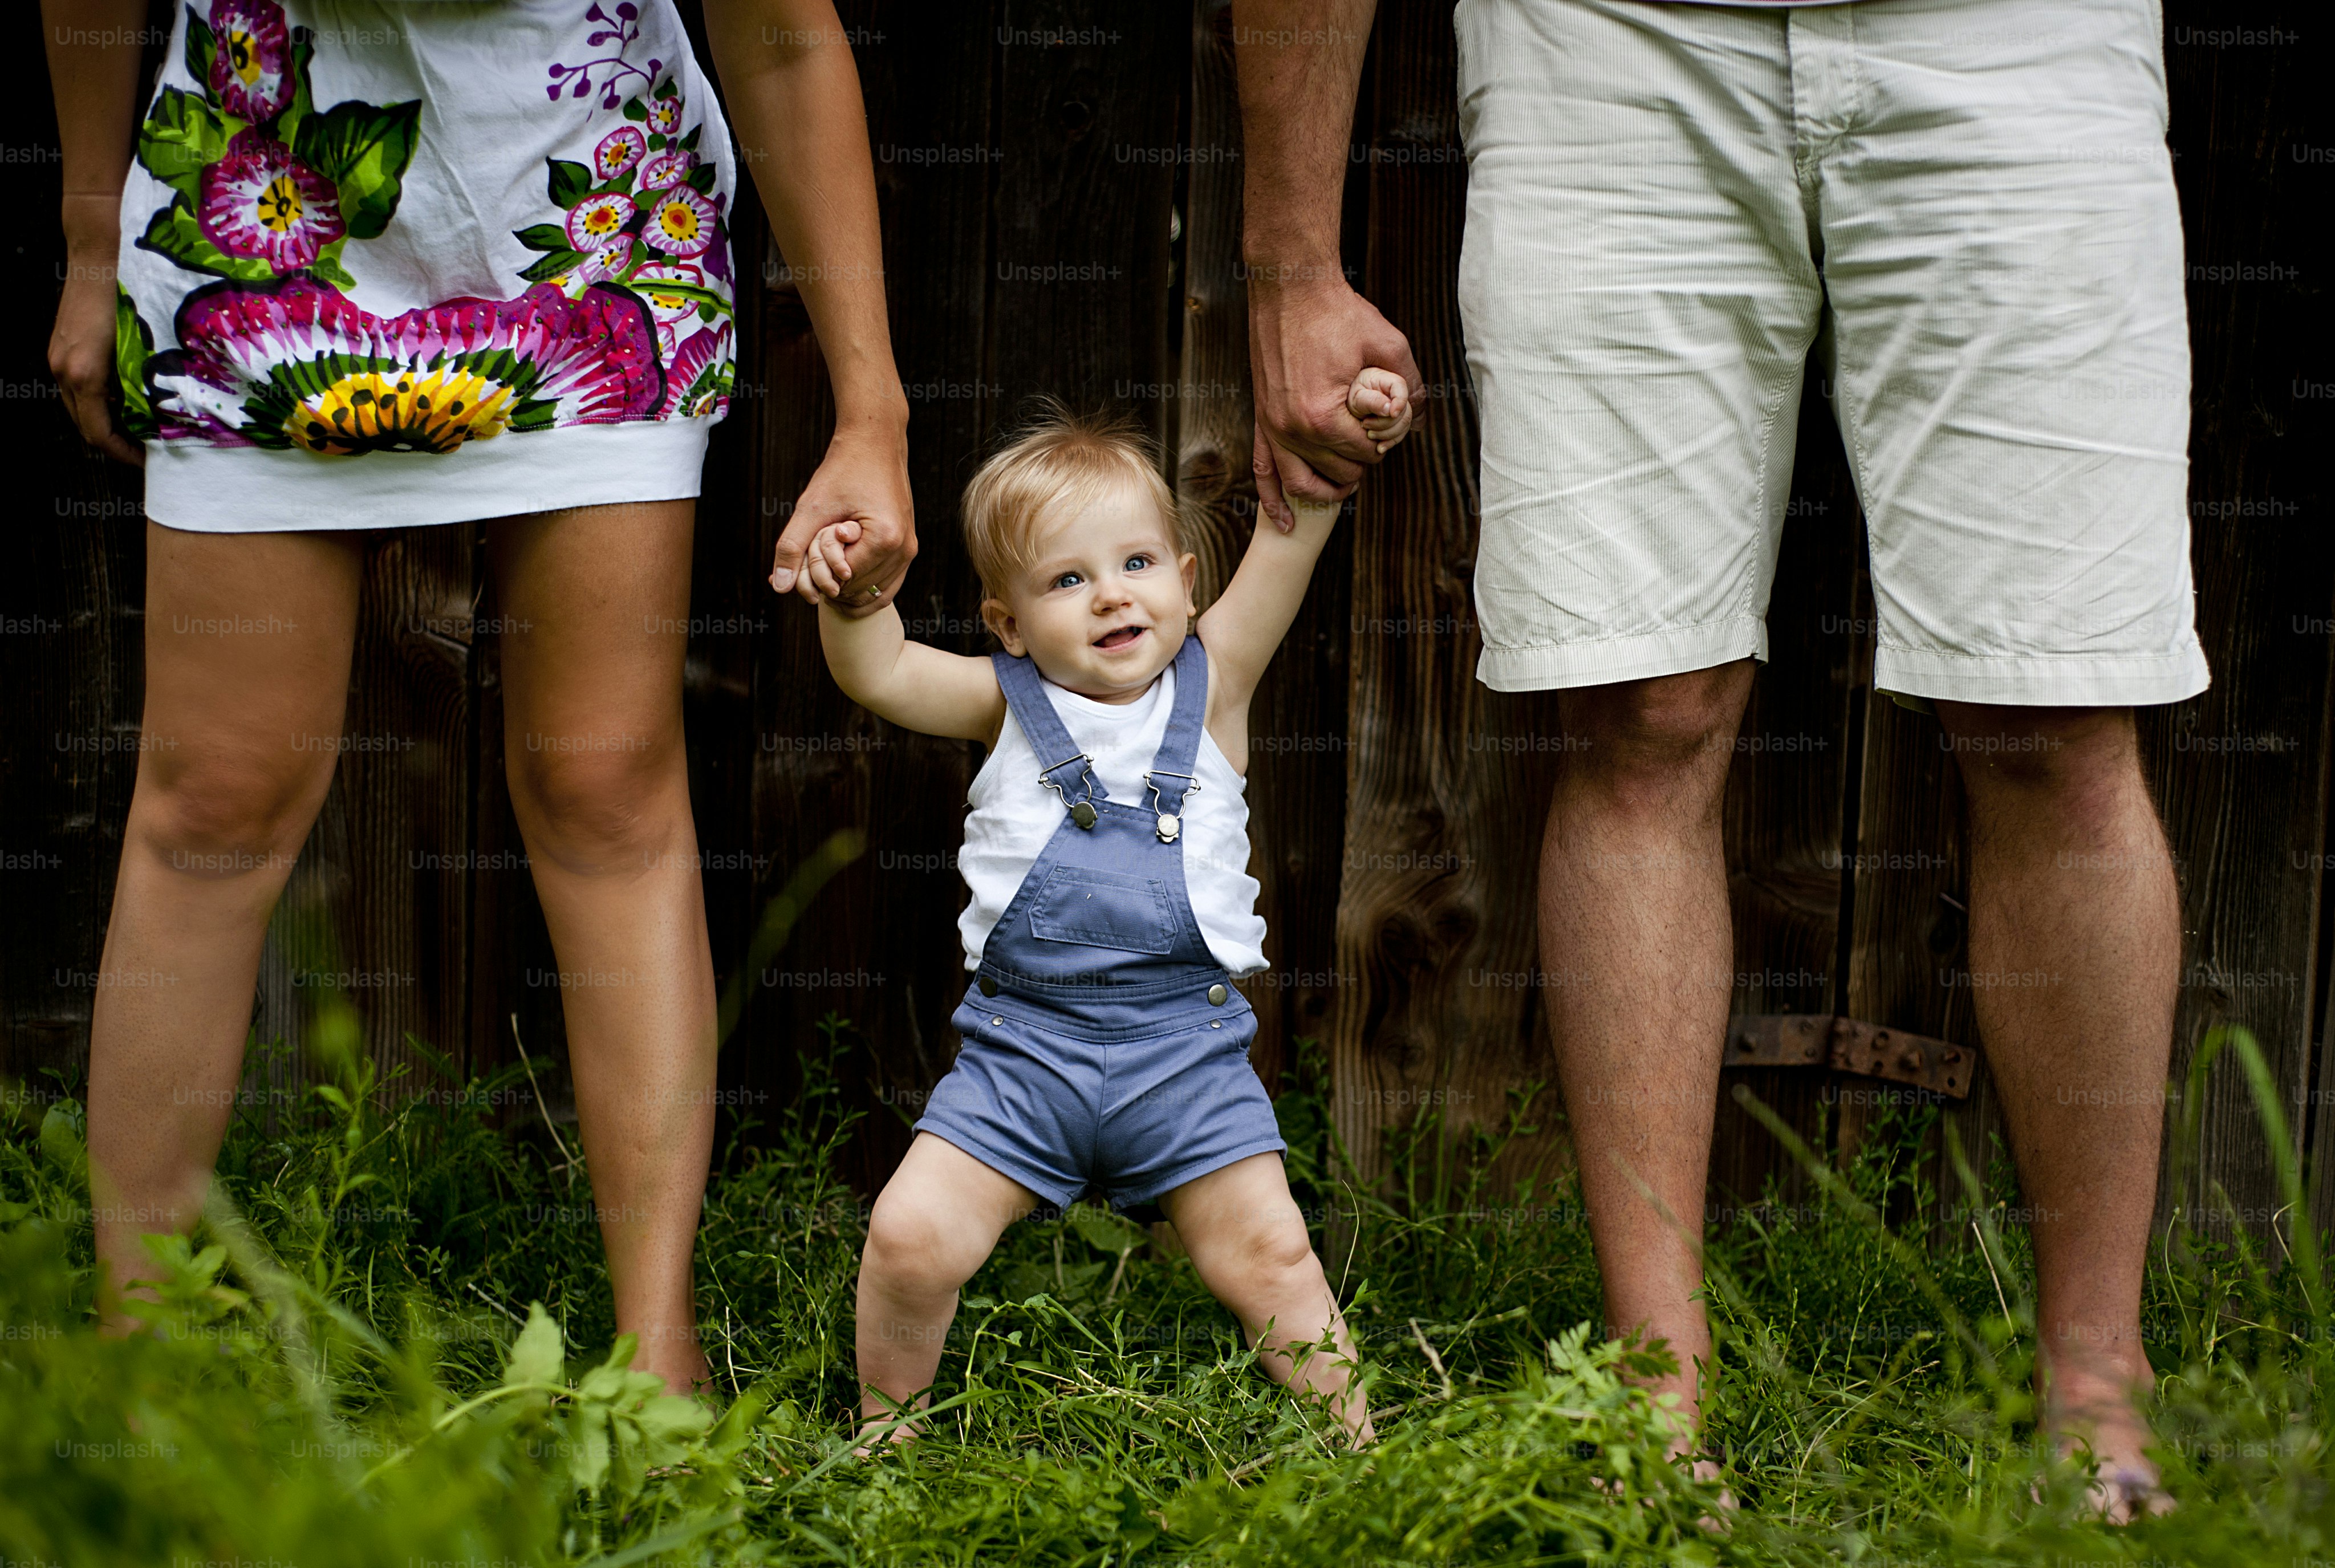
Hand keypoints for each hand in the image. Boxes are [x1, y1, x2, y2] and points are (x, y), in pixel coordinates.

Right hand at [50, 227, 142, 467]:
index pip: (98, 434)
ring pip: (81, 405)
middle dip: (118, 440)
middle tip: (150, 446)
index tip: (147, 461)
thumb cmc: (128, 297)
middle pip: (86, 423)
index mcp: (84, 375)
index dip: (124, 454)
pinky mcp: (63, 346)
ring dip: (109, 419)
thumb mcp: (145, 348)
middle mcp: (64, 369)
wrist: (101, 255)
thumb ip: (147, 384)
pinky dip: (101, 397)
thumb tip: (163, 414)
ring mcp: (59, 357)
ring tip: (144, 422)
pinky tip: (129, 392)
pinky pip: (79, 384)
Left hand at [771, 419, 913, 616]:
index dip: (819, 571)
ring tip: (830, 560)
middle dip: (832, 581)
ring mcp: (909, 551)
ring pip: (874, 594)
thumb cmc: (843, 470)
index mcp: (884, 539)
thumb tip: (777, 586)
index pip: (843, 581)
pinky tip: (843, 573)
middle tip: (819, 552)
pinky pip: (887, 585)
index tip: (813, 544)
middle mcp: (903, 550)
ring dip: (848, 586)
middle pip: (858, 592)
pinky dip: (864, 586)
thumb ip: (792, 547)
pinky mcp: (908, 548)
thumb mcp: (811, 508)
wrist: (875, 442)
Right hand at [1247, 275, 1417, 531]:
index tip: (1388, 422)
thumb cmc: (1339, 313)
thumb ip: (1411, 386)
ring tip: (1347, 483)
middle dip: (1362, 460)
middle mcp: (1293, 430)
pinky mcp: (1262, 422)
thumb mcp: (1389, 344)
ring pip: (1302, 483)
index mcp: (1324, 416)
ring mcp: (1273, 428)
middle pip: (1339, 471)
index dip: (1385, 442)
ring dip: (1328, 488)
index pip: (1366, 455)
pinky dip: (1274, 502)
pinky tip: (1287, 524)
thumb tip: (1420, 418)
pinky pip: (1263, 473)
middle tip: (1373, 434)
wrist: (1290, 288)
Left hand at [1348, 365, 1413, 452]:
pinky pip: (1400, 433)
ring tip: (1368, 434)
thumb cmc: (1347, 397)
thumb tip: (1389, 410)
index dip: (1400, 401)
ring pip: (1404, 424)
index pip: (1401, 386)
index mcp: (1386, 380)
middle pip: (1405, 411)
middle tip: (1365, 425)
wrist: (1341, 407)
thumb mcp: (1355, 398)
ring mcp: (1397, 408)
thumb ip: (1371, 401)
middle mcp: (1395, 394)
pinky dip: (1391, 442)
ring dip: (1387, 434)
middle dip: (1387, 424)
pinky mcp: (1395, 422)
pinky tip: (1379, 448)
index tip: (1392, 414)